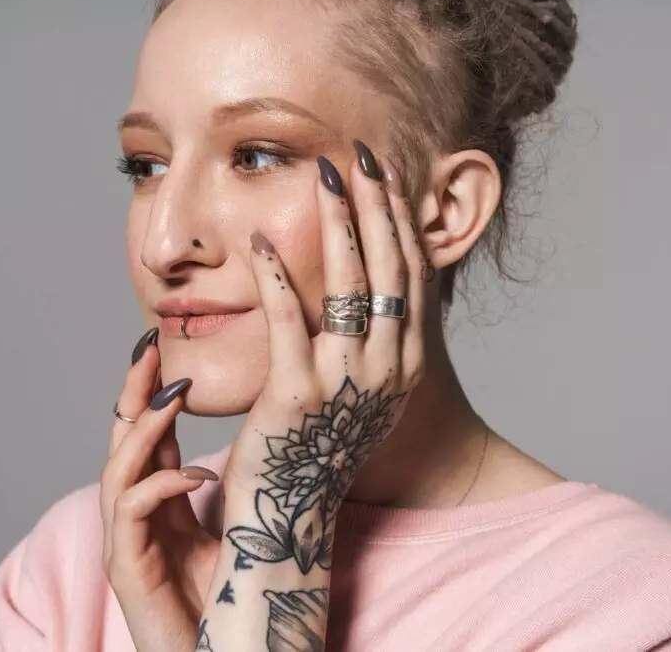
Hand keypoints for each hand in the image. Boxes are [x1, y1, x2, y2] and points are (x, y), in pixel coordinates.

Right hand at [100, 336, 220, 651]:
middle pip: (120, 440)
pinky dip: (161, 484)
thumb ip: (233, 486)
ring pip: (116, 468)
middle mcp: (135, 515)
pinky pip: (130, 510)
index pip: (149, 435)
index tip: (166, 349)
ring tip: (171, 394)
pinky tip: (197, 474)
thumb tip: (266, 437)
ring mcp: (126, 541)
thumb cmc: (229, 597)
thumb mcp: (235, 525)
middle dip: (133, 392)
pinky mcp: (126, 567)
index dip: (153, 392)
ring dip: (143, 428)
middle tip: (150, 347)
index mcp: (160, 502)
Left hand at [223, 144, 426, 574]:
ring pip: (349, 287)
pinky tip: (260, 241)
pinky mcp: (296, 395)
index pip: (410, 275)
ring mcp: (345, 383)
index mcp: (405, 364)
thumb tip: (369, 282)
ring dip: (338, 225)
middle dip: (377, 207)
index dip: (400, 221)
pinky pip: (288, 322)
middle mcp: (387, 370)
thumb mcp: (362, 388)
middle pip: (388, 270)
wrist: (292, 513)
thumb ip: (370, 337)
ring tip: (326, 179)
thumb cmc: (320, 443)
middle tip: (364, 157)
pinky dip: (275, 276)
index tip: (385, 176)